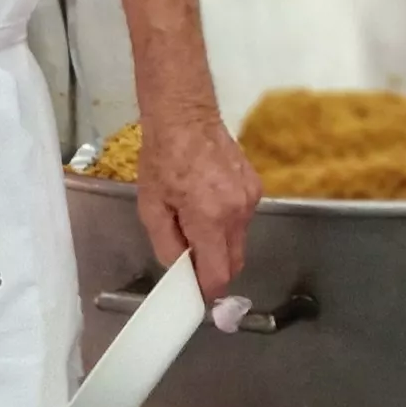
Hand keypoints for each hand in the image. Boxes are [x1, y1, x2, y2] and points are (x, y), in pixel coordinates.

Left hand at [133, 109, 262, 301]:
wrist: (186, 116)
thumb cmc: (163, 158)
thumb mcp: (150, 207)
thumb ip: (167, 245)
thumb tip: (181, 270)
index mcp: (209, 218)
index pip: (218, 274)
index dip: (206, 289)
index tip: (193, 290)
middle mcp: (237, 212)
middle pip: (234, 263)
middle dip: (214, 268)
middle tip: (191, 258)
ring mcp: (250, 199)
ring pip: (239, 242)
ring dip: (220, 244)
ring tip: (196, 220)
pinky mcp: (256, 188)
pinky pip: (243, 220)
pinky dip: (228, 223)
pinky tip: (209, 202)